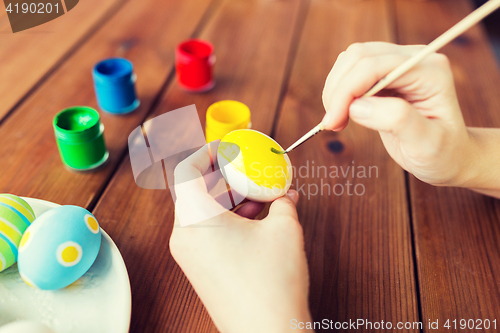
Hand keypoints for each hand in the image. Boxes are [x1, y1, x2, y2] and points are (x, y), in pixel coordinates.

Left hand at [170, 142, 311, 332]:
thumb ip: (283, 201)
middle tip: (248, 169)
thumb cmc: (272, 283)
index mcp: (196, 219)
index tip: (227, 148)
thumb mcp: (285, 229)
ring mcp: (189, 255)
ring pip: (203, 211)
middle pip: (194, 190)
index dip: (205, 152)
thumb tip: (286, 192)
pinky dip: (228, 218)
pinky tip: (257, 218)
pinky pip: (207, 231)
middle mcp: (184, 236)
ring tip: (260, 195)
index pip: (185, 170)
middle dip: (224, 175)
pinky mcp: (199, 268)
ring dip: (229, 198)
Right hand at [321, 42, 474, 186]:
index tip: (333, 121)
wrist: (448, 155)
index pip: (375, 66)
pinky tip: (343, 114)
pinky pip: (351, 71)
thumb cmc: (442, 153)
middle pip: (358, 56)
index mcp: (429, 70)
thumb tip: (357, 106)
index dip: (347, 90)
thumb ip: (397, 120)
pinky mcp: (384, 74)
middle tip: (332, 124)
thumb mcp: (427, 144)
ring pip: (350, 61)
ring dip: (335, 90)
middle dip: (338, 90)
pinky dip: (339, 92)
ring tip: (337, 121)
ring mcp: (397, 64)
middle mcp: (413, 59)